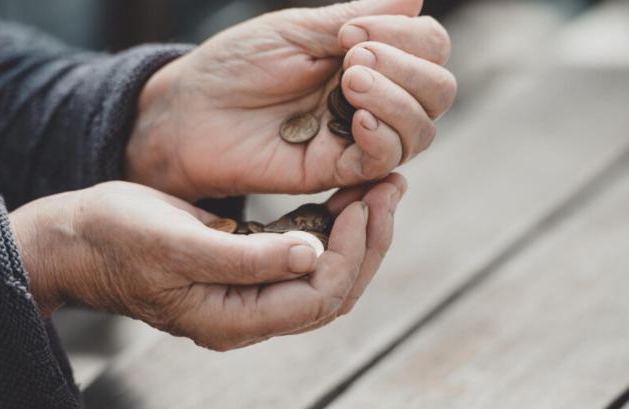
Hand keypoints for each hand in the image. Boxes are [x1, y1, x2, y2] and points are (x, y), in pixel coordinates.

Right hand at [7, 178, 404, 350]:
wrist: (76, 238)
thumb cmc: (115, 237)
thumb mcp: (175, 242)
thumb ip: (244, 257)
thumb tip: (311, 255)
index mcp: (232, 319)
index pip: (317, 298)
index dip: (349, 253)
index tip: (365, 201)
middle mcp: (248, 315)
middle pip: (333, 292)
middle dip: (367, 242)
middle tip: (390, 189)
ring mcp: (248, 295)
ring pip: (324, 276)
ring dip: (356, 235)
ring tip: (380, 188)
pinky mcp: (246, 270)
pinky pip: (303, 257)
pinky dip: (329, 229)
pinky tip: (344, 196)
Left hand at [126, 0, 454, 200]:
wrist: (189, 112)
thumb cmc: (236, 66)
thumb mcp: (298, 30)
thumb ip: (361, 17)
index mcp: (370, 59)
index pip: (430, 48)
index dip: (409, 36)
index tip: (353, 30)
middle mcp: (374, 100)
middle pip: (439, 92)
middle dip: (409, 69)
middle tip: (354, 58)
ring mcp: (358, 137)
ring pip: (421, 130)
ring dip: (397, 101)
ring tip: (350, 82)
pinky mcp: (337, 172)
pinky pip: (384, 163)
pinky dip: (382, 137)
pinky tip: (357, 118)